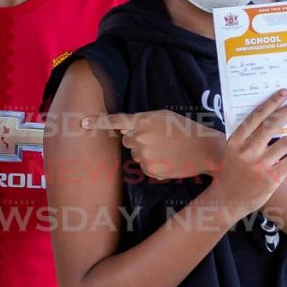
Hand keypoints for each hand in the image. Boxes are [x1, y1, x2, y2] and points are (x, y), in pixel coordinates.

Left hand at [82, 110, 224, 178]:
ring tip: (166, 149)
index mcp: (143, 120)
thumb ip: (143, 120)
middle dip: (137, 139)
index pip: (115, 121)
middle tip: (158, 139)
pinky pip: (144, 166)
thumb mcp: (164, 117)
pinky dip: (153, 164)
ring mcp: (144, 155)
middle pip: (126, 139)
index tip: (82, 123)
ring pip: (135, 154)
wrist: (204, 149)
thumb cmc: (185, 130)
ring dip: (146, 152)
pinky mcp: (149, 169)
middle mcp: (140, 137)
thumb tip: (124, 129)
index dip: (97, 122)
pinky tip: (167, 160)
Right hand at [205, 90, 286, 227]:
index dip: (271, 102)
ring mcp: (259, 165)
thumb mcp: (233, 151)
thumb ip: (247, 136)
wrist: (227, 200)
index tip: (284, 93)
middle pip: (272, 125)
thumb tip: (270, 118)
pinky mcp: (271, 179)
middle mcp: (247, 151)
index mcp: (236, 141)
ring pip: (286, 143)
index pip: (256, 116)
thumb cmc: (232, 171)